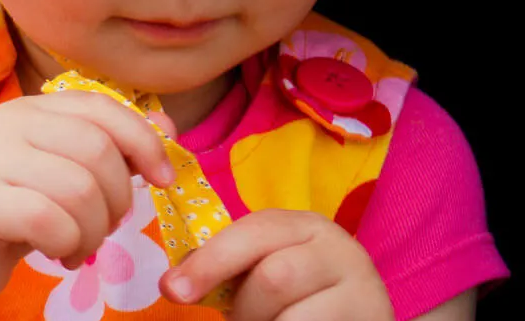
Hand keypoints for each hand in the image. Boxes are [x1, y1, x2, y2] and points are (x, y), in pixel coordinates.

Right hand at [0, 91, 175, 312]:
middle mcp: (7, 122)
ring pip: (79, 189)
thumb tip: (168, 126)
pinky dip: (69, 244)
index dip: (143, 140)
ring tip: (79, 246)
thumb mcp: (64, 174)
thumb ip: (110, 150)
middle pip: (97, 150)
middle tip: (104, 226)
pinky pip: (50, 220)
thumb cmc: (12, 210)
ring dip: (95, 231)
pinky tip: (59, 255)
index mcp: (31, 108)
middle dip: (118, 198)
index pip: (101, 107)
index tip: (164, 180)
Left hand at [159, 208, 394, 320]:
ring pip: (293, 317)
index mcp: (305, 225)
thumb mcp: (266, 268)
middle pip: (274, 277)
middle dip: (244, 308)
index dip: (209, 262)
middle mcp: (340, 249)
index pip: (252, 233)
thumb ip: (228, 267)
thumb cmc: (298, 297)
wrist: (356, 319)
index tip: (173, 290)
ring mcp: (364, 291)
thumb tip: (174, 282)